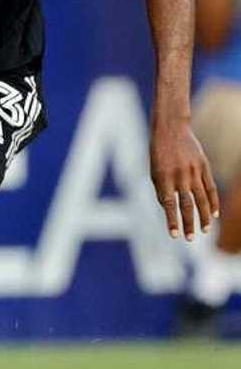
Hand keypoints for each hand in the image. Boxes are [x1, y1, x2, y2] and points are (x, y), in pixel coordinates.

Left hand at [149, 118, 218, 240]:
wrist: (171, 129)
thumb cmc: (158, 153)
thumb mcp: (154, 171)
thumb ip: (162, 190)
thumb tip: (170, 209)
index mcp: (163, 177)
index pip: (169, 204)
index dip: (172, 220)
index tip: (174, 235)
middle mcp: (180, 175)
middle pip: (187, 205)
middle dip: (188, 223)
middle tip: (190, 239)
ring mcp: (194, 171)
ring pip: (201, 199)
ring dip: (203, 217)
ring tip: (204, 231)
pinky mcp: (204, 167)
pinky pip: (210, 188)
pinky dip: (212, 202)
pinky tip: (213, 215)